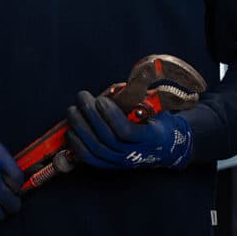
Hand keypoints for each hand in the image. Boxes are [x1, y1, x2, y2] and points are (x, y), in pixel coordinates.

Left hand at [65, 90, 192, 169]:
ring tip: (73, 110)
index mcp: (150, 137)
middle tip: (82, 98)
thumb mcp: (158, 107)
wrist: (165, 148)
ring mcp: (122, 162)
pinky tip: (71, 131)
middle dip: (91, 115)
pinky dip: (78, 145)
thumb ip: (145, 93)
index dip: (111, 116)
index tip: (101, 100)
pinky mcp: (111, 165)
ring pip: (96, 148)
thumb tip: (144, 70)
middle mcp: (135, 153)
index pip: (126, 131)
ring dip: (81, 128)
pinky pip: (91, 159)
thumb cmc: (158, 123)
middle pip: (107, 138)